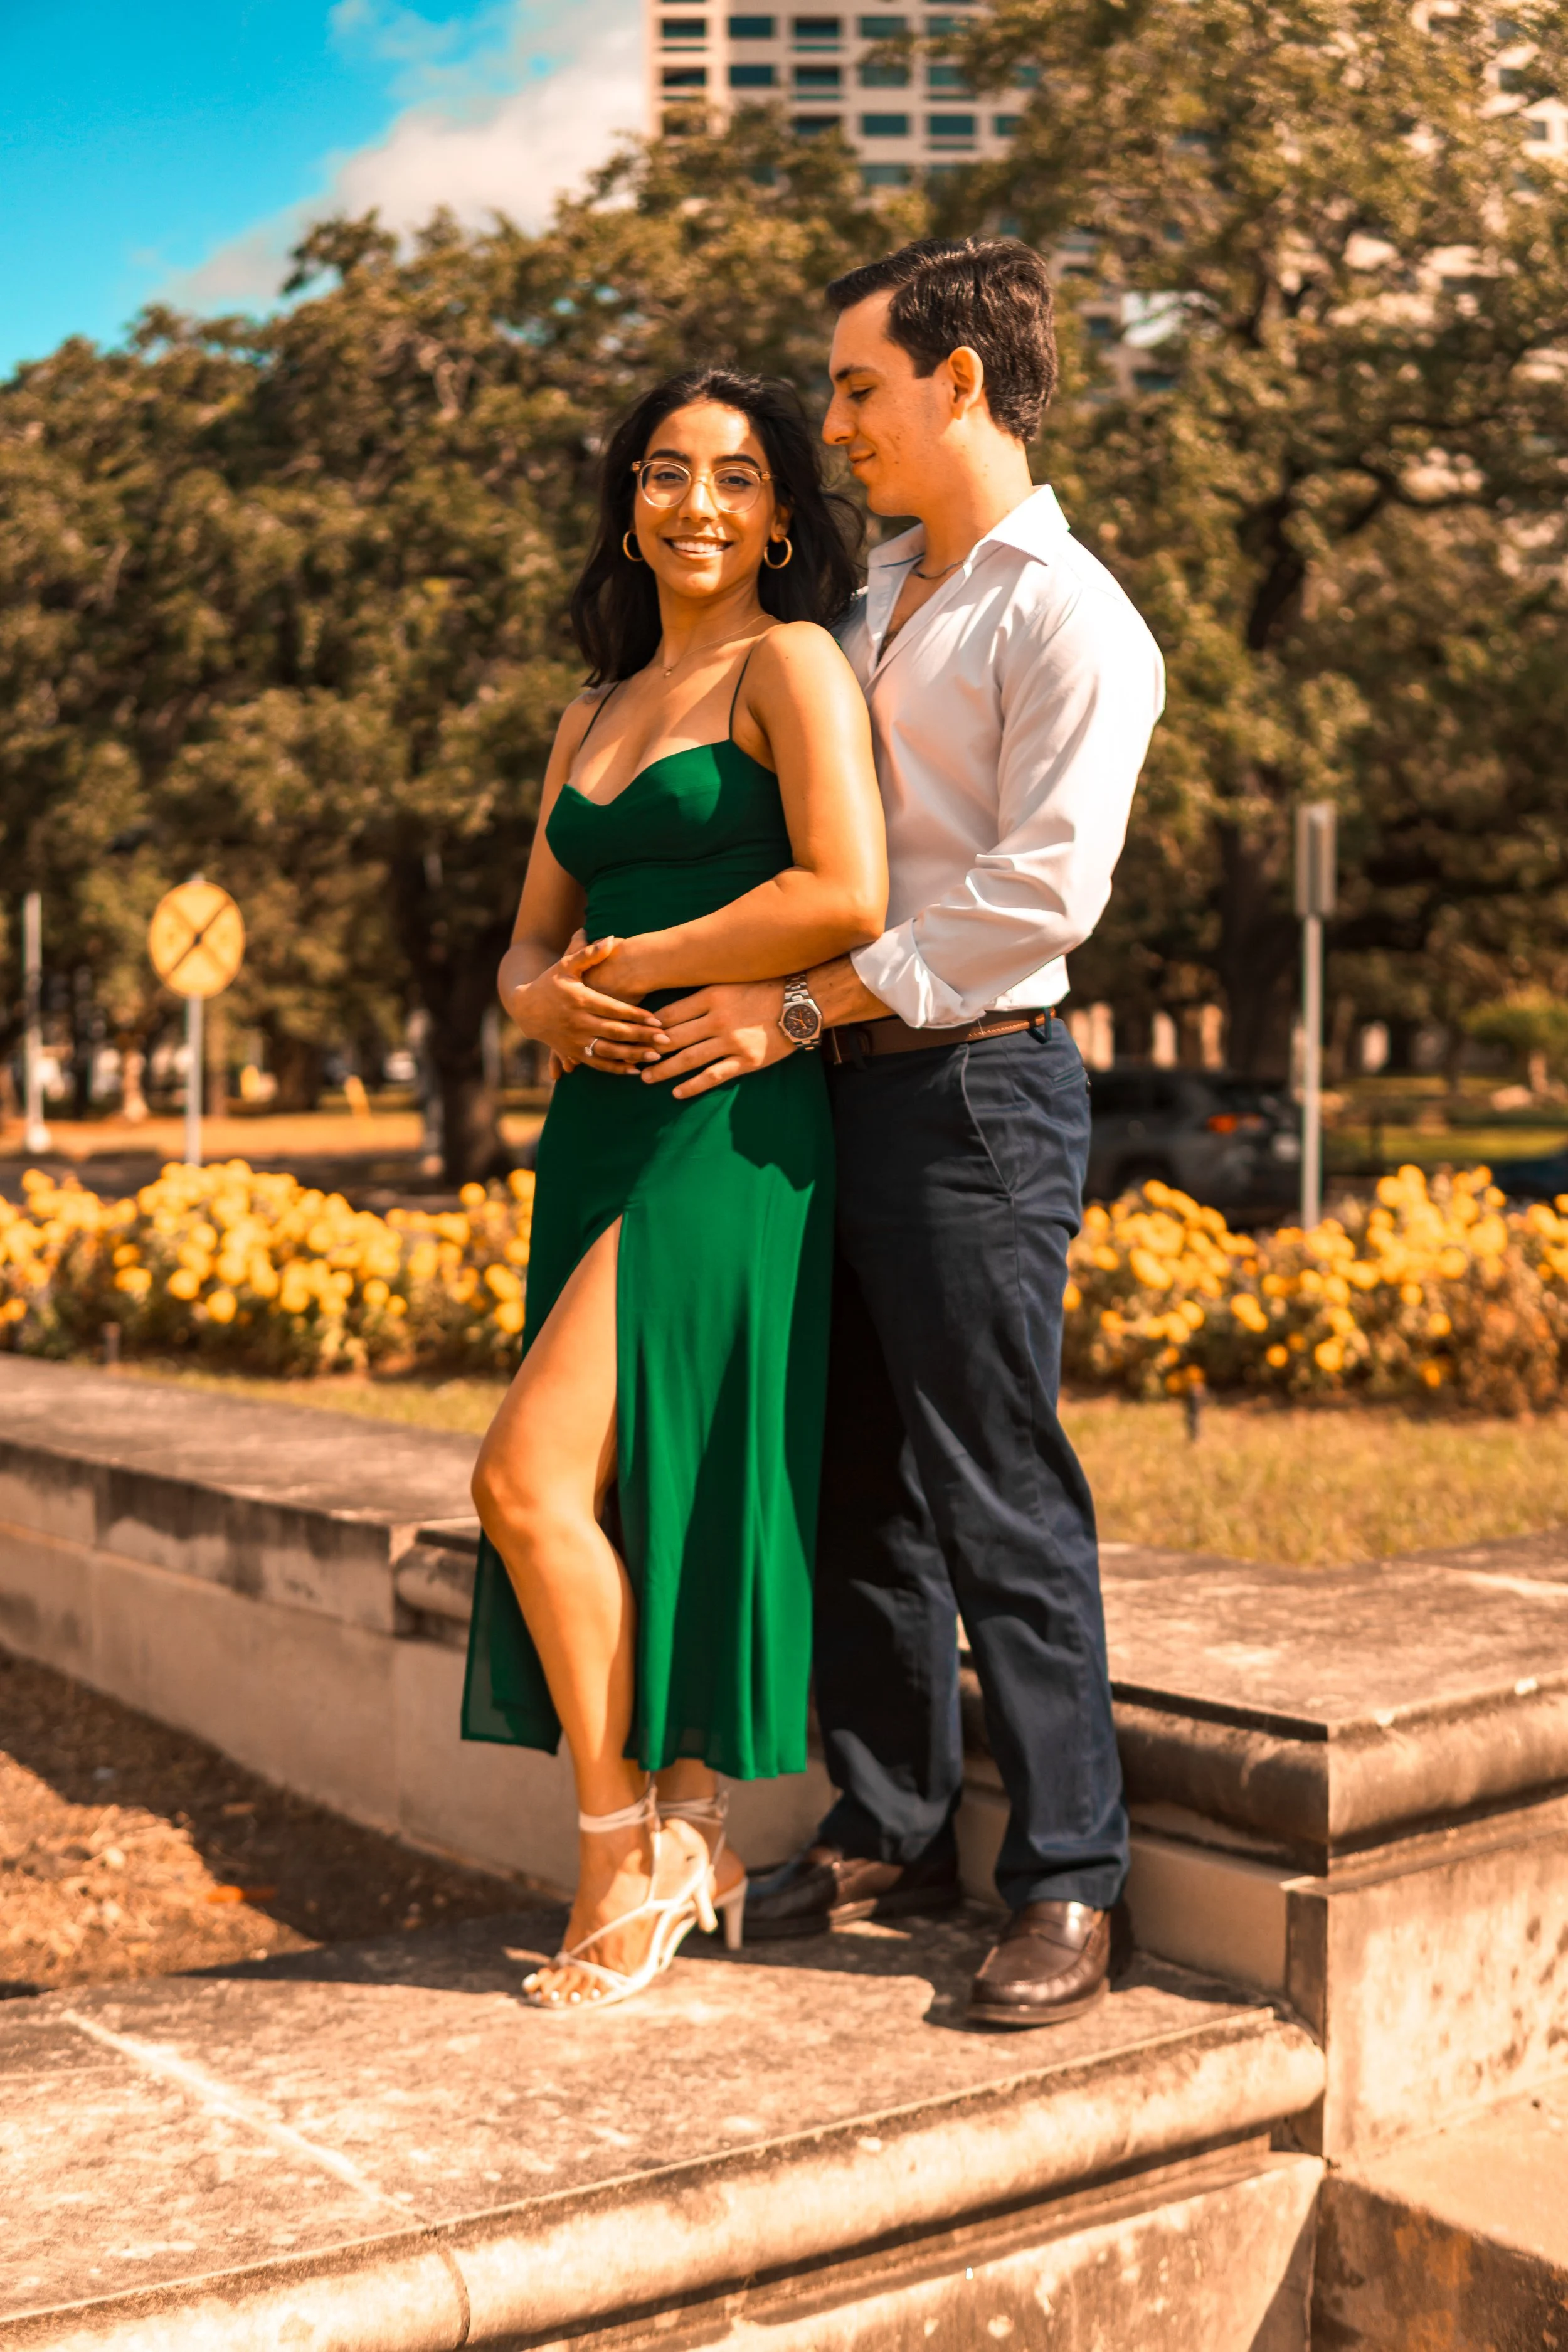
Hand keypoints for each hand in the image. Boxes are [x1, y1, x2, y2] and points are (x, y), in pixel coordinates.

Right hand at [514, 937, 668, 1076]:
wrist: (525, 1009)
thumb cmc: (550, 982)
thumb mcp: (565, 965)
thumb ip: (588, 954)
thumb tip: (611, 939)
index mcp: (579, 999)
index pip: (613, 1009)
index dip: (636, 1015)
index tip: (658, 1020)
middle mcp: (577, 1022)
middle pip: (615, 1032)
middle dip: (642, 1037)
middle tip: (666, 1039)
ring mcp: (575, 1040)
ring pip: (608, 1051)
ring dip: (633, 1055)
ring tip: (656, 1057)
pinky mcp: (572, 1052)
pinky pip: (596, 1064)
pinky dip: (615, 1069)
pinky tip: (635, 1070)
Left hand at [641, 980, 794, 1099]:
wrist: (803, 1002)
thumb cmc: (767, 987)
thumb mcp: (732, 981)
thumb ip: (705, 992)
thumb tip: (675, 1005)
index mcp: (712, 995)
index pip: (670, 1013)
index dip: (649, 1026)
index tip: (634, 1033)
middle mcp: (718, 1019)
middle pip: (673, 1037)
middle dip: (649, 1049)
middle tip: (631, 1058)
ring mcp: (732, 1042)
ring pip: (688, 1059)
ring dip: (663, 1070)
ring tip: (646, 1077)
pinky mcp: (747, 1060)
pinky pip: (713, 1076)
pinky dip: (692, 1086)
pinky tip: (677, 1092)